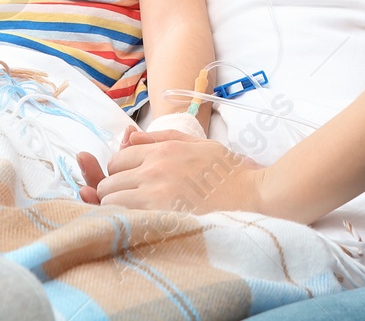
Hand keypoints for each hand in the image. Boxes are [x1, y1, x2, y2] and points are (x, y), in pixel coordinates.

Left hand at [76, 129, 264, 213]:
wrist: (255, 196)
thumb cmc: (229, 172)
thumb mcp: (197, 144)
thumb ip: (161, 138)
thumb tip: (129, 137)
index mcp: (162, 150)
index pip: (117, 159)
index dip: (120, 172)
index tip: (131, 183)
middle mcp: (155, 170)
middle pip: (109, 183)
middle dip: (115, 192)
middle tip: (131, 202)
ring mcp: (157, 196)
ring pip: (110, 204)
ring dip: (117, 210)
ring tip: (135, 216)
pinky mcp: (163, 219)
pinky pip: (124, 221)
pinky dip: (125, 224)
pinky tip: (140, 227)